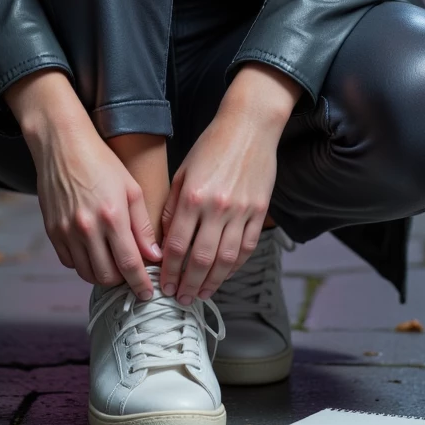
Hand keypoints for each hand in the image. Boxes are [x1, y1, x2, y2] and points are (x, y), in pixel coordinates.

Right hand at [4, 70, 160, 298]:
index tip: (148, 294)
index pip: (129, 265)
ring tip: (113, 265)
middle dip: (123, 281)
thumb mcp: (131, 188)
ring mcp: (67, 231)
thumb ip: (143, 225)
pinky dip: (83, 264)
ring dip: (103, 275)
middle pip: (107, 275)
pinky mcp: (52, 231)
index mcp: (112, 216)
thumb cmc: (101, 162)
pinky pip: (69, 262)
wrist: (62, 145)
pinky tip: (93, 252)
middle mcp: (87, 228)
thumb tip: (153, 255)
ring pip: (87, 273)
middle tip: (131, 275)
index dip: (140, 284)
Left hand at [159, 64, 299, 304]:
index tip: (164, 285)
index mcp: (193, 196)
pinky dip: (235, 266)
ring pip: (226, 259)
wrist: (249, 126)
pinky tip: (224, 274)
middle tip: (181, 298)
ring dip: (212, 282)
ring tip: (201, 294)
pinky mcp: (260, 211)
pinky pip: (247, 247)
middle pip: (201, 259)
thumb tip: (166, 241)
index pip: (177, 245)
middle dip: (189, 284)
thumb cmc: (212, 145)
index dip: (169, 270)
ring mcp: (242, 211)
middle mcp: (217, 207)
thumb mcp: (183, 171)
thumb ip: (174, 207)